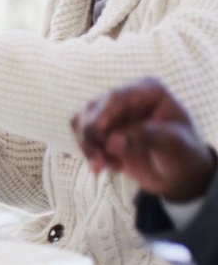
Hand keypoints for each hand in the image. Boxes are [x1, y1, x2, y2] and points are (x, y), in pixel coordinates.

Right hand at [70, 76, 215, 202]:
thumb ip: (144, 138)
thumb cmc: (183, 154)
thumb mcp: (173, 144)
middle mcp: (126, 97)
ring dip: (89, 146)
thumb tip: (113, 142)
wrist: (178, 174)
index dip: (104, 114)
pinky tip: (111, 165)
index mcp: (149, 90)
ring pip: (82, 122)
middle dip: (92, 136)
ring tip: (104, 165)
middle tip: (100, 161)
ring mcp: (112, 113)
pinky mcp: (101, 129)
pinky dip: (90, 152)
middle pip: (93, 109)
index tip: (98, 132)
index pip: (117, 97)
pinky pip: (81, 135)